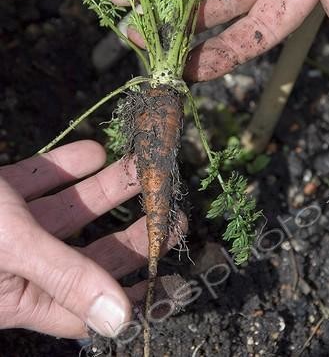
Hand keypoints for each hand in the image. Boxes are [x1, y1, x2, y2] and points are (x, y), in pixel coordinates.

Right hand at [0, 141, 183, 337]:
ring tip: (143, 168)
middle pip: (92, 251)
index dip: (129, 295)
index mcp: (23, 294)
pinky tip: (95, 151)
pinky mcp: (5, 190)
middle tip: (171, 210)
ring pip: (73, 208)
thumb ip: (65, 276)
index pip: (88, 307)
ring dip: (108, 187)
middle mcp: (25, 262)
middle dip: (134, 231)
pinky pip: (44, 177)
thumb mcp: (13, 246)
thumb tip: (121, 318)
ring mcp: (16, 223)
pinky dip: (68, 164)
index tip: (167, 274)